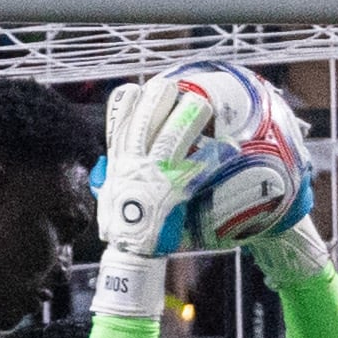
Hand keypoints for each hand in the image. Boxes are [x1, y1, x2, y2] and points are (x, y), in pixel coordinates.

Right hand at [94, 76, 218, 258]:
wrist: (129, 250)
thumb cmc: (121, 224)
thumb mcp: (109, 194)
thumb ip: (111, 175)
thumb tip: (109, 165)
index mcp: (118, 159)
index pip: (119, 118)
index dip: (130, 100)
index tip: (139, 90)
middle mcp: (134, 161)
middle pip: (147, 117)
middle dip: (161, 98)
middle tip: (173, 87)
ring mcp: (153, 173)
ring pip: (171, 135)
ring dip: (189, 117)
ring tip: (203, 104)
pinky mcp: (173, 188)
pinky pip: (197, 167)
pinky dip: (214, 158)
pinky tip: (229, 148)